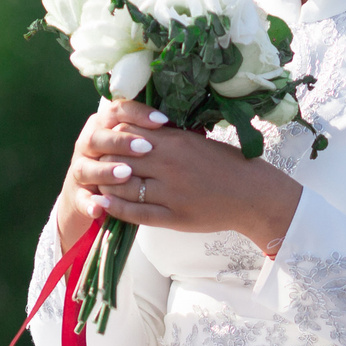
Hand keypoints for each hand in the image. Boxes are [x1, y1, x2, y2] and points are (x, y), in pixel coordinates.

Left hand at [55, 100, 300, 255]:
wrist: (252, 194)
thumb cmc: (225, 165)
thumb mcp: (195, 141)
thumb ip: (166, 136)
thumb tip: (136, 128)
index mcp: (174, 142)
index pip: (128, 133)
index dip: (111, 136)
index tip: (104, 139)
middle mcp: (168, 164)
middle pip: (120, 158)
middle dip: (103, 160)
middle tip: (93, 163)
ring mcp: (170, 192)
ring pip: (123, 186)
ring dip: (105, 185)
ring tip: (94, 183)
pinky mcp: (172, 216)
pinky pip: (135, 213)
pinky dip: (115, 208)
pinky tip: (104, 205)